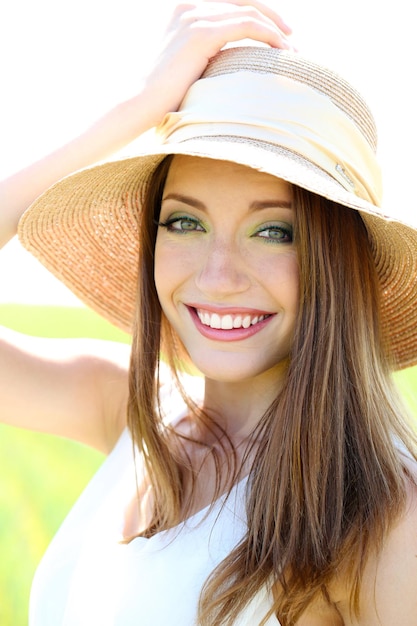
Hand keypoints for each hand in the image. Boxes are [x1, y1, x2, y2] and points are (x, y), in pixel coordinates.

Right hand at [139, 1, 292, 125]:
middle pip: (244, 0)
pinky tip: (282, 50)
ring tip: (292, 50)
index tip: (280, 32)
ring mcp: (194, 16)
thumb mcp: (189, 63)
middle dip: (272, 17)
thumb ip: (209, 50)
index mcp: (185, 8)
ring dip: (275, 30)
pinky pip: (247, 26)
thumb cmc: (165, 94)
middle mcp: (189, 5)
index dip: (259, 12)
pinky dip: (269, 36)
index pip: (232, 1)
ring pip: (249, 12)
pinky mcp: (201, 32)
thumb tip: (234, 59)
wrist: (141, 102)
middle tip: (292, 37)